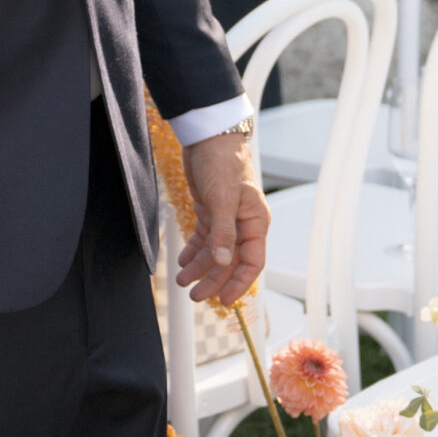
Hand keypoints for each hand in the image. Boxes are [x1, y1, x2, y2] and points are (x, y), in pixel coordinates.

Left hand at [177, 129, 269, 306]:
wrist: (208, 136)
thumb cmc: (222, 162)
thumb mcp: (223, 198)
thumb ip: (224, 231)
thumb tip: (223, 262)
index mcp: (255, 222)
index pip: (252, 261)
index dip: (239, 282)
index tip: (224, 300)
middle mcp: (243, 223)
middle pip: (230, 261)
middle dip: (213, 279)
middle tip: (195, 295)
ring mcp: (226, 218)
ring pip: (215, 252)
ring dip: (200, 267)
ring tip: (182, 281)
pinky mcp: (210, 210)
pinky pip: (204, 238)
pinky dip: (194, 250)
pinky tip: (182, 260)